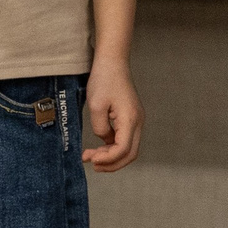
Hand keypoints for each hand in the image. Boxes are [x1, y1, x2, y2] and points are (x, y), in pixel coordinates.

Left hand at [82, 56, 141, 170]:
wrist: (112, 63)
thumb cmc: (104, 80)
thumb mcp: (95, 105)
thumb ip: (100, 127)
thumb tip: (104, 140)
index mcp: (130, 119)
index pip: (123, 150)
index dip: (107, 159)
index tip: (90, 159)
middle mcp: (138, 122)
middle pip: (130, 154)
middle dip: (111, 163)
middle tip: (92, 164)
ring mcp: (136, 120)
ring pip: (129, 148)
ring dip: (112, 157)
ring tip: (92, 157)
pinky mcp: (131, 118)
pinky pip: (125, 140)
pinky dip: (113, 148)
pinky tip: (99, 148)